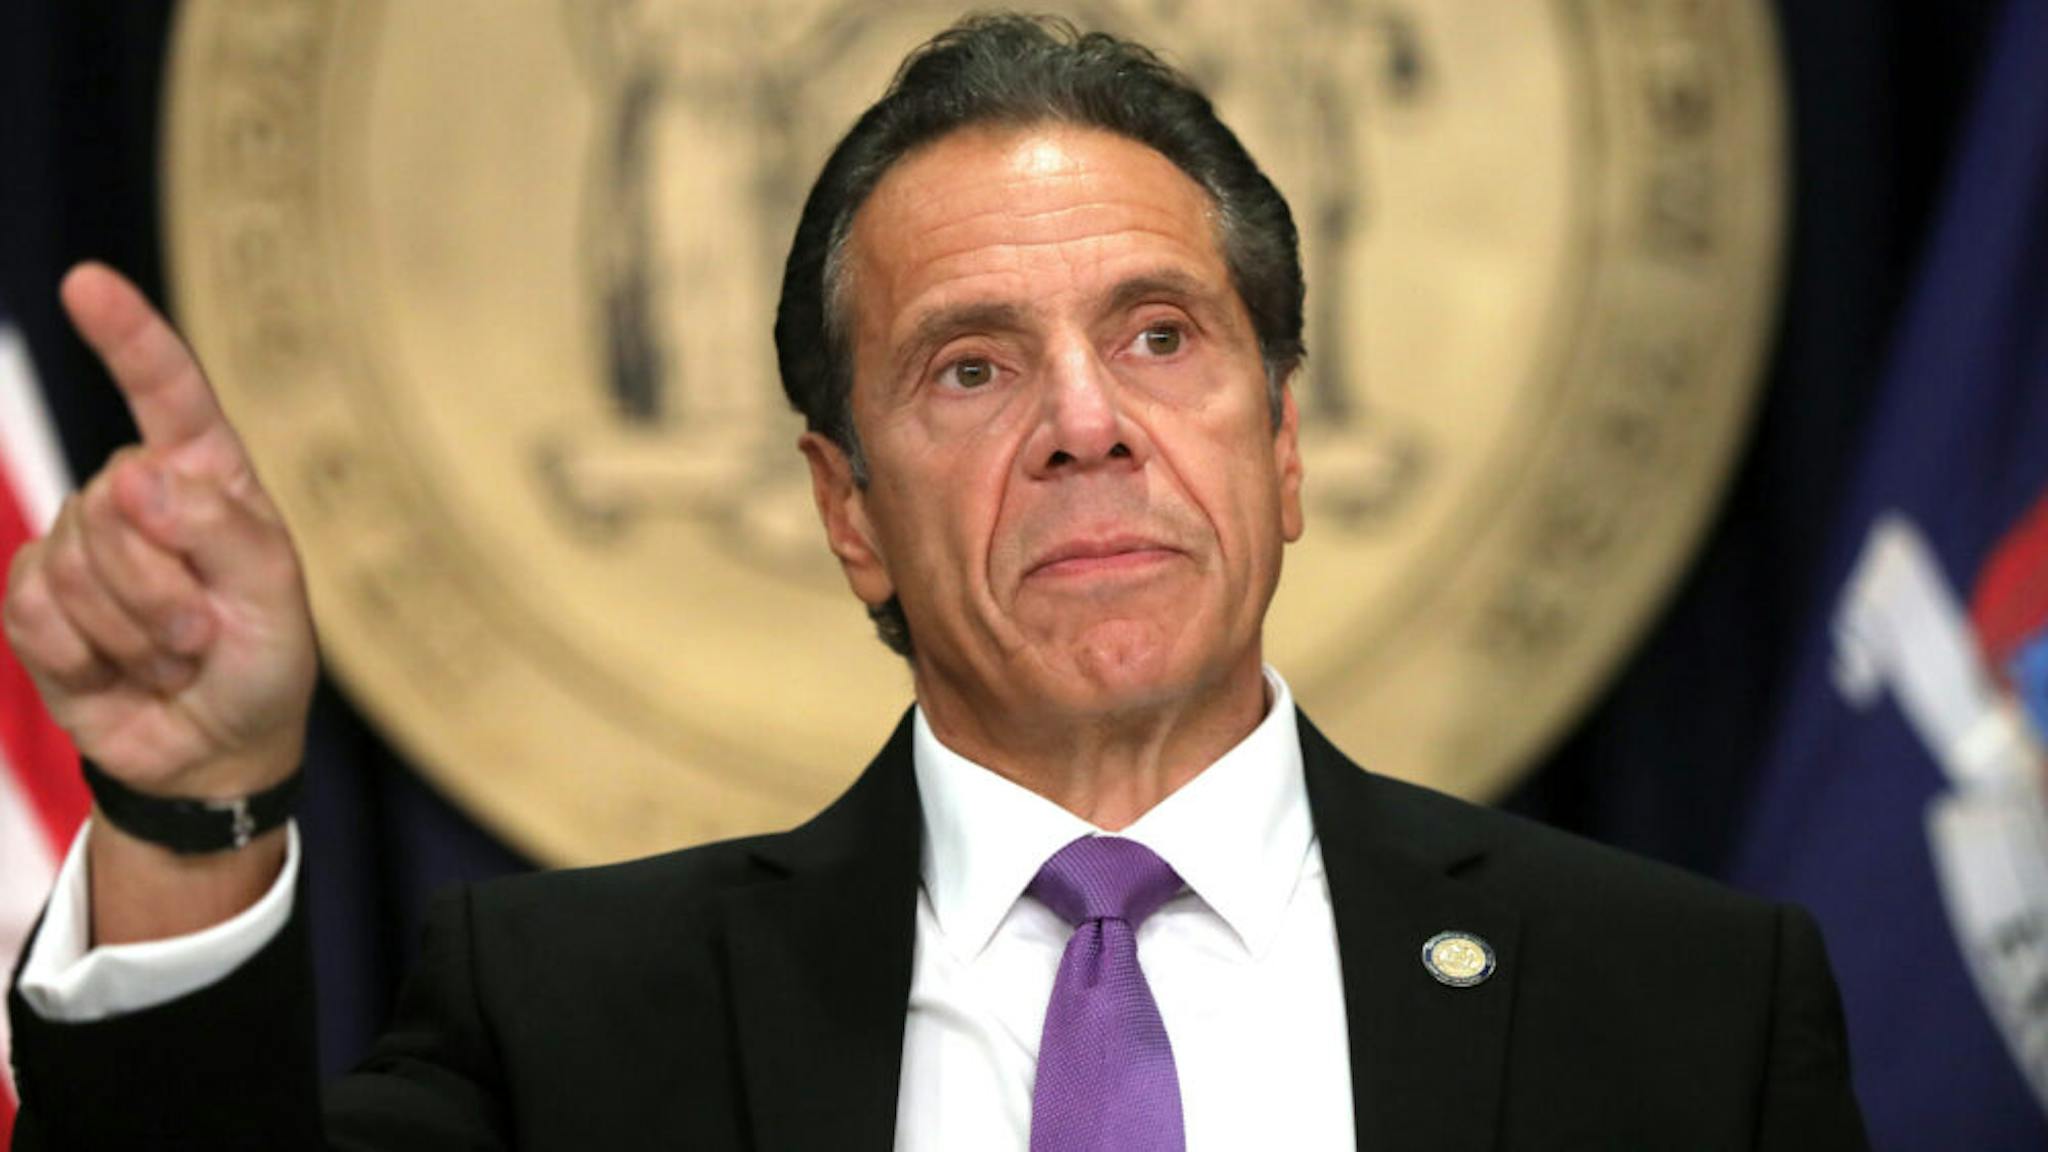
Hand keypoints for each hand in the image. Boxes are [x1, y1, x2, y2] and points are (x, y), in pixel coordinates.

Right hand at [2, 263, 316, 803]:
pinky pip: (35, 607)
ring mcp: (84, 545)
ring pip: (77, 560)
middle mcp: (141, 498)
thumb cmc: (261, 664)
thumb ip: (221, 531)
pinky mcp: (39, 599)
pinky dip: (82, 652)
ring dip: (132, 629)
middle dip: (162, 585)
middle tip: (203, 634)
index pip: (168, 395)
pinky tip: (115, 670)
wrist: (213, 750)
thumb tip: (138, 475)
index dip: (128, 337)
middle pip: (115, 502)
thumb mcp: (275, 599)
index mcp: (209, 480)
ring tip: (173, 656)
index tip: (86, 283)